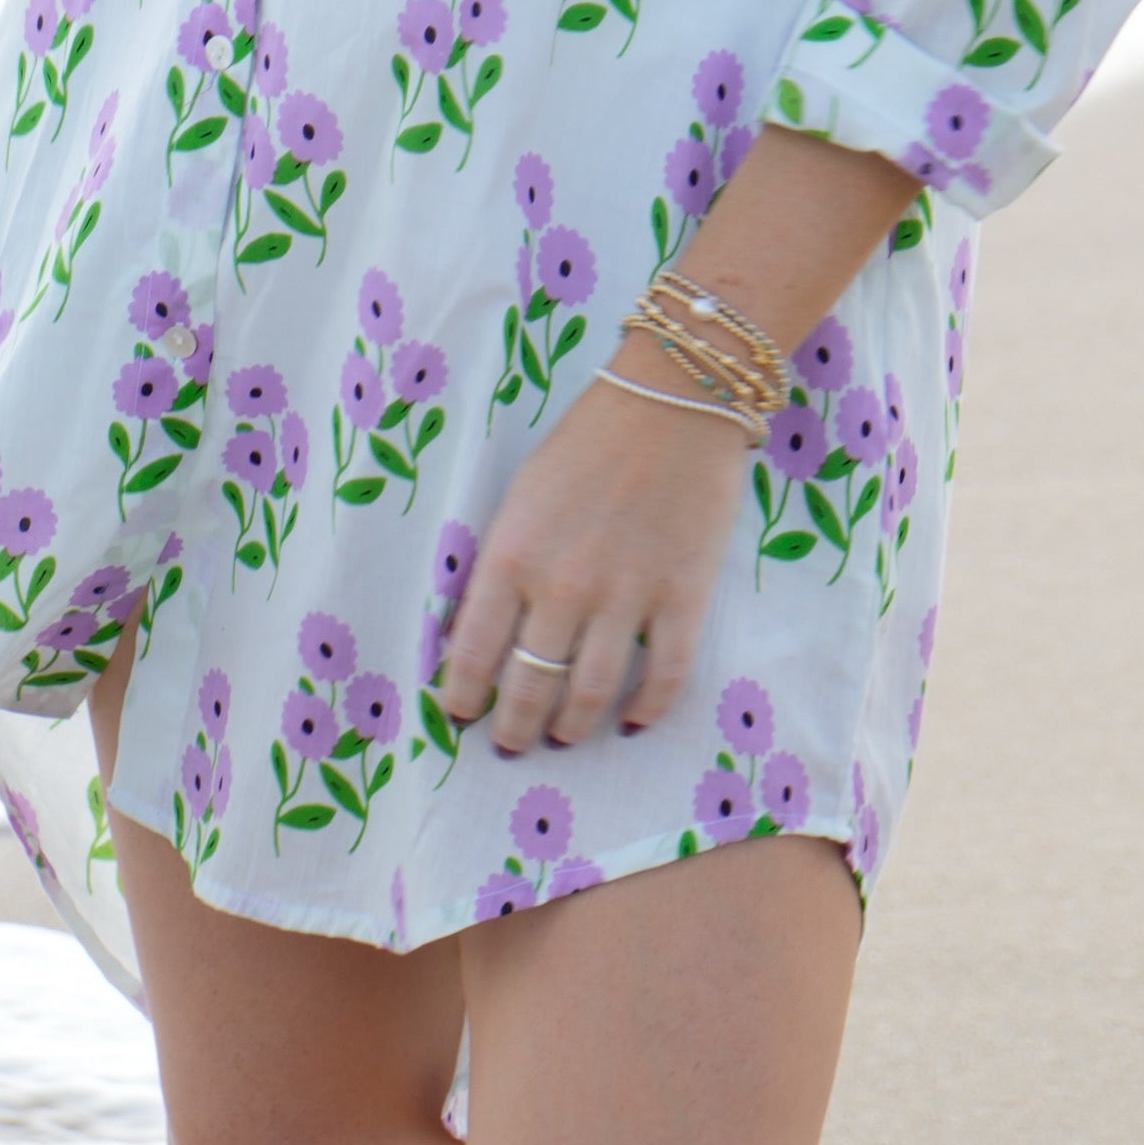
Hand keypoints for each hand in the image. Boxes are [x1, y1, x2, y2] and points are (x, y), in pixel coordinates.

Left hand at [434, 369, 750, 755]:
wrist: (673, 399)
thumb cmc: (586, 440)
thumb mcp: (521, 496)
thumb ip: (503, 563)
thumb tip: (485, 630)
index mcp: (511, 554)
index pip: (473, 651)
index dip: (463, 695)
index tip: (460, 716)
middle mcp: (562, 585)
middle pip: (529, 685)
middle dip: (514, 726)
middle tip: (510, 744)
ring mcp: (625, 595)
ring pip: (590, 694)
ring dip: (571, 728)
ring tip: (562, 739)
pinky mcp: (683, 597)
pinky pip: (663, 677)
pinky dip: (645, 710)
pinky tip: (631, 721)